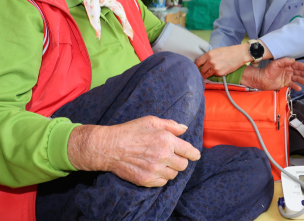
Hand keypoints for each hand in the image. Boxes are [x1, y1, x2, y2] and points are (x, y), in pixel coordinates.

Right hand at [67, 116, 200, 186]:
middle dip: (180, 161)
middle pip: (183, 165)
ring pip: (173, 175)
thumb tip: (185, 129)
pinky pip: (162, 183)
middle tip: (173, 157)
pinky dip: (161, 178)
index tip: (194, 156)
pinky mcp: (146, 180)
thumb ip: (170, 125)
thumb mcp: (151, 121)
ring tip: (162, 163)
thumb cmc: (130, 131)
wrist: (109, 147)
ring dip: (170, 170)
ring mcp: (154, 169)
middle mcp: (163, 155)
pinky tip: (154, 169)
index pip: (189, 151)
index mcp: (166, 140)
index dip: (194, 154)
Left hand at [196, 44, 250, 78]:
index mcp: (209, 54)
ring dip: (205, 76)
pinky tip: (216, 72)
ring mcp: (215, 68)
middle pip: (201, 70)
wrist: (239, 55)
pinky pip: (214, 75)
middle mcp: (210, 61)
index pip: (198, 62)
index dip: (196, 66)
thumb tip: (203, 62)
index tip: (195, 68)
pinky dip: (214, 75)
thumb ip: (209, 56)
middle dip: (200, 72)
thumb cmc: (228, 51)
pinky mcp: (220, 73)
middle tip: (200, 74)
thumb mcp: (216, 51)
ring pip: (206, 74)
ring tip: (204, 76)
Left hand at [242, 58, 303, 90]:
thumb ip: (284, 61)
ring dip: (302, 81)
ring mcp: (287, 77)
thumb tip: (293, 60)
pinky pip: (292, 85)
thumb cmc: (268, 70)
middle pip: (299, 72)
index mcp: (287, 65)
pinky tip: (299, 88)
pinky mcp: (285, 84)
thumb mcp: (275, 63)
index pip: (297, 65)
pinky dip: (296, 86)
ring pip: (297, 79)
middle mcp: (289, 71)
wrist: (262, 79)